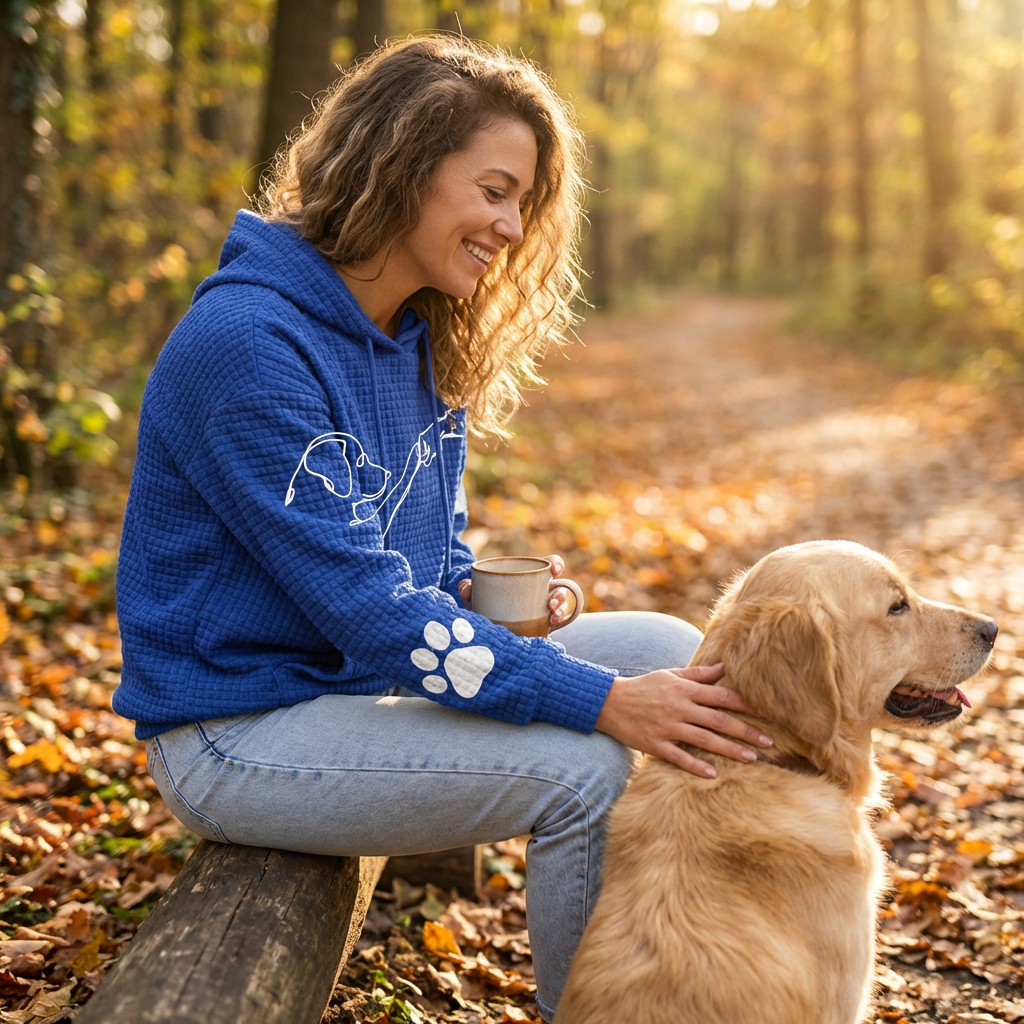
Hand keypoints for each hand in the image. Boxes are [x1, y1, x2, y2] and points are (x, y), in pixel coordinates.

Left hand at [458, 554, 572, 628]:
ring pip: (560, 608)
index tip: (555, 569)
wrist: (487, 635)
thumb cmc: (484, 607)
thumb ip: (469, 590)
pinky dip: (555, 626)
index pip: (548, 566)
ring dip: (560, 611)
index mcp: (528, 579)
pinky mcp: (543, 630)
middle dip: (560, 596)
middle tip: (550, 603)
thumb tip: (466, 587)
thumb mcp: (477, 598)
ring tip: (552, 617)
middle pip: (559, 589)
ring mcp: (543, 612)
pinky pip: (554, 627)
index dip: (556, 564)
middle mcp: (539, 594)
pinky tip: (550, 627)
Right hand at [595, 664, 772, 777]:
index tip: (768, 712)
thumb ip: (698, 674)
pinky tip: (713, 774)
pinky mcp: (655, 744)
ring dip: (729, 750)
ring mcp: (667, 727)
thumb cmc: (644, 687)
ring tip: (751, 759)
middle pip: (719, 720)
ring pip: (704, 740)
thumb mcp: (670, 675)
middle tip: (768, 742)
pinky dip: (696, 766)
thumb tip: (725, 668)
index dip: (746, 704)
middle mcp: (679, 708)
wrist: (609, 702)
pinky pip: (679, 757)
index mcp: (684, 690)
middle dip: (746, 731)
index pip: (722, 696)